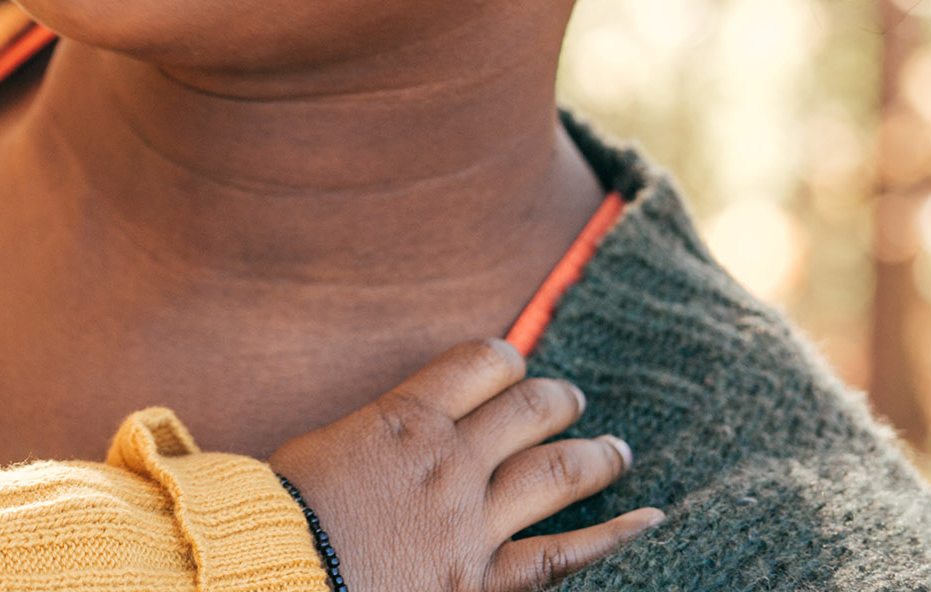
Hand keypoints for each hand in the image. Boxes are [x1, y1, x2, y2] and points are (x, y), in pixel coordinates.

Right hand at [266, 339, 661, 591]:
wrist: (281, 570)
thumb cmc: (281, 511)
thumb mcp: (319, 447)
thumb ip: (370, 433)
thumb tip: (387, 432)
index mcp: (403, 419)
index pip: (478, 364)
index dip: (505, 360)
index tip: (514, 367)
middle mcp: (449, 462)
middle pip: (527, 411)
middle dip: (557, 400)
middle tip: (572, 399)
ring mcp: (472, 524)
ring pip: (556, 473)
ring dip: (595, 456)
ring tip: (618, 450)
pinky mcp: (481, 582)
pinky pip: (563, 555)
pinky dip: (613, 536)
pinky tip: (649, 521)